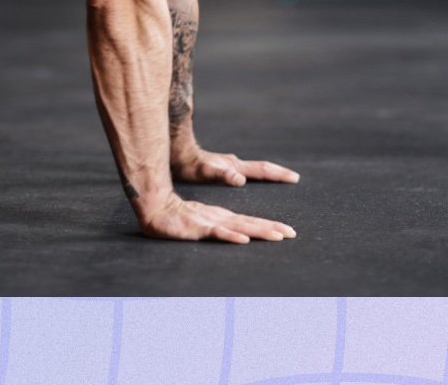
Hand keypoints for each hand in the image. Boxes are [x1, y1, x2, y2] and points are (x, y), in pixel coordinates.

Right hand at [137, 191, 295, 242]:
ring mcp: (209, 222)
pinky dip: (231, 235)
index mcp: (222, 217)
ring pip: (238, 226)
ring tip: (277, 236)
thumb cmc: (177, 218)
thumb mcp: (203, 223)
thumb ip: (218, 229)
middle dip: (272, 228)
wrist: (155, 208)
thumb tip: (237, 236)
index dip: (269, 226)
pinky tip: (243, 239)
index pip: (250, 222)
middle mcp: (220, 218)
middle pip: (250, 223)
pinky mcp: (197, 228)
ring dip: (258, 231)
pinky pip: (216, 232)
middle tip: (292, 233)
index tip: (287, 232)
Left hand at [173, 148, 299, 186]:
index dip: (278, 174)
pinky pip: (240, 171)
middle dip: (278, 173)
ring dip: (266, 173)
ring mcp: (227, 165)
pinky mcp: (220, 167)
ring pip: (252, 168)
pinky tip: (245, 179)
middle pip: (261, 168)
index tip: (295, 178)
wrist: (175, 153)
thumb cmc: (189, 166)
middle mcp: (234, 164)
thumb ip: (222, 175)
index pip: (262, 169)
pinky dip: (249, 175)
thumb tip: (240, 180)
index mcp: (235, 167)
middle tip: (294, 177)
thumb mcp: (205, 172)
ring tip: (277, 178)